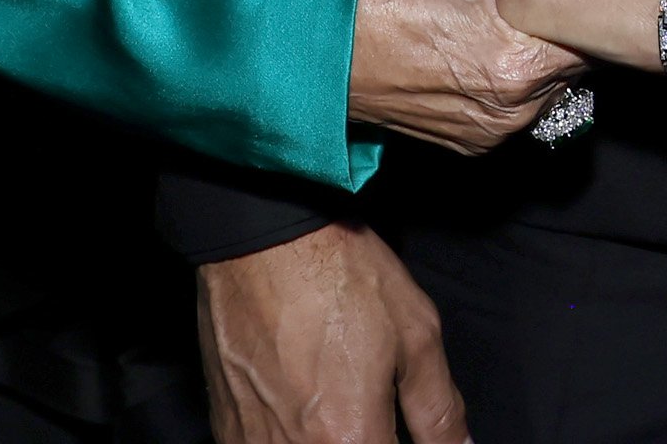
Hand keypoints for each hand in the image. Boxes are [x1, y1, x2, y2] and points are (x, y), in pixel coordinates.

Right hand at [198, 224, 462, 443]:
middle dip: (366, 438)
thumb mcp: (416, 333)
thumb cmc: (342, 278)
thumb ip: (439, 408)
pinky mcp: (227, 432)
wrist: (264, 242)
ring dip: (327, 437)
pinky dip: (290, 435)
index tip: (399, 425)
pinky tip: (299, 399)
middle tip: (368, 401)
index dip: (405, 443)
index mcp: (350, 439)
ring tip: (331, 390)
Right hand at [350, 0, 598, 152]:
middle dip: (562, 23)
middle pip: (571, 59)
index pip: (590, 33)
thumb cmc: (385, 7)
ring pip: (547, 84)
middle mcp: (513, 112)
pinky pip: (516, 107)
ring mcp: (492, 133)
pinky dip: (513, 79)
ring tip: (509, 18)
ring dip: (538, 51)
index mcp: (518, 65)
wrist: (326, 63)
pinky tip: (488, 48)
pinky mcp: (473, 143)